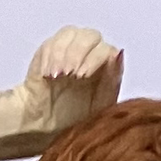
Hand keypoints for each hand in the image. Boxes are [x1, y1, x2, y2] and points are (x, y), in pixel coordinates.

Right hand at [0, 26, 123, 160]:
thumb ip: (112, 81)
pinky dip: (50, 57)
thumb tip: (118, 54)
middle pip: (91, 36)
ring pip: (71, 34)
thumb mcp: (98, 106)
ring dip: (63, 54)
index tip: (82, 76)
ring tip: (57, 76)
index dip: (96, 59)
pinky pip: (53, 42)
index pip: (108, 50)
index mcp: (106, 68)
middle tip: (69, 75)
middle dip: (78, 54)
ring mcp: (71, 48)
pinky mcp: (51, 49)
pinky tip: (48, 74)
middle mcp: (91, 54)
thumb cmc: (73, 121)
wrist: (43, 125)